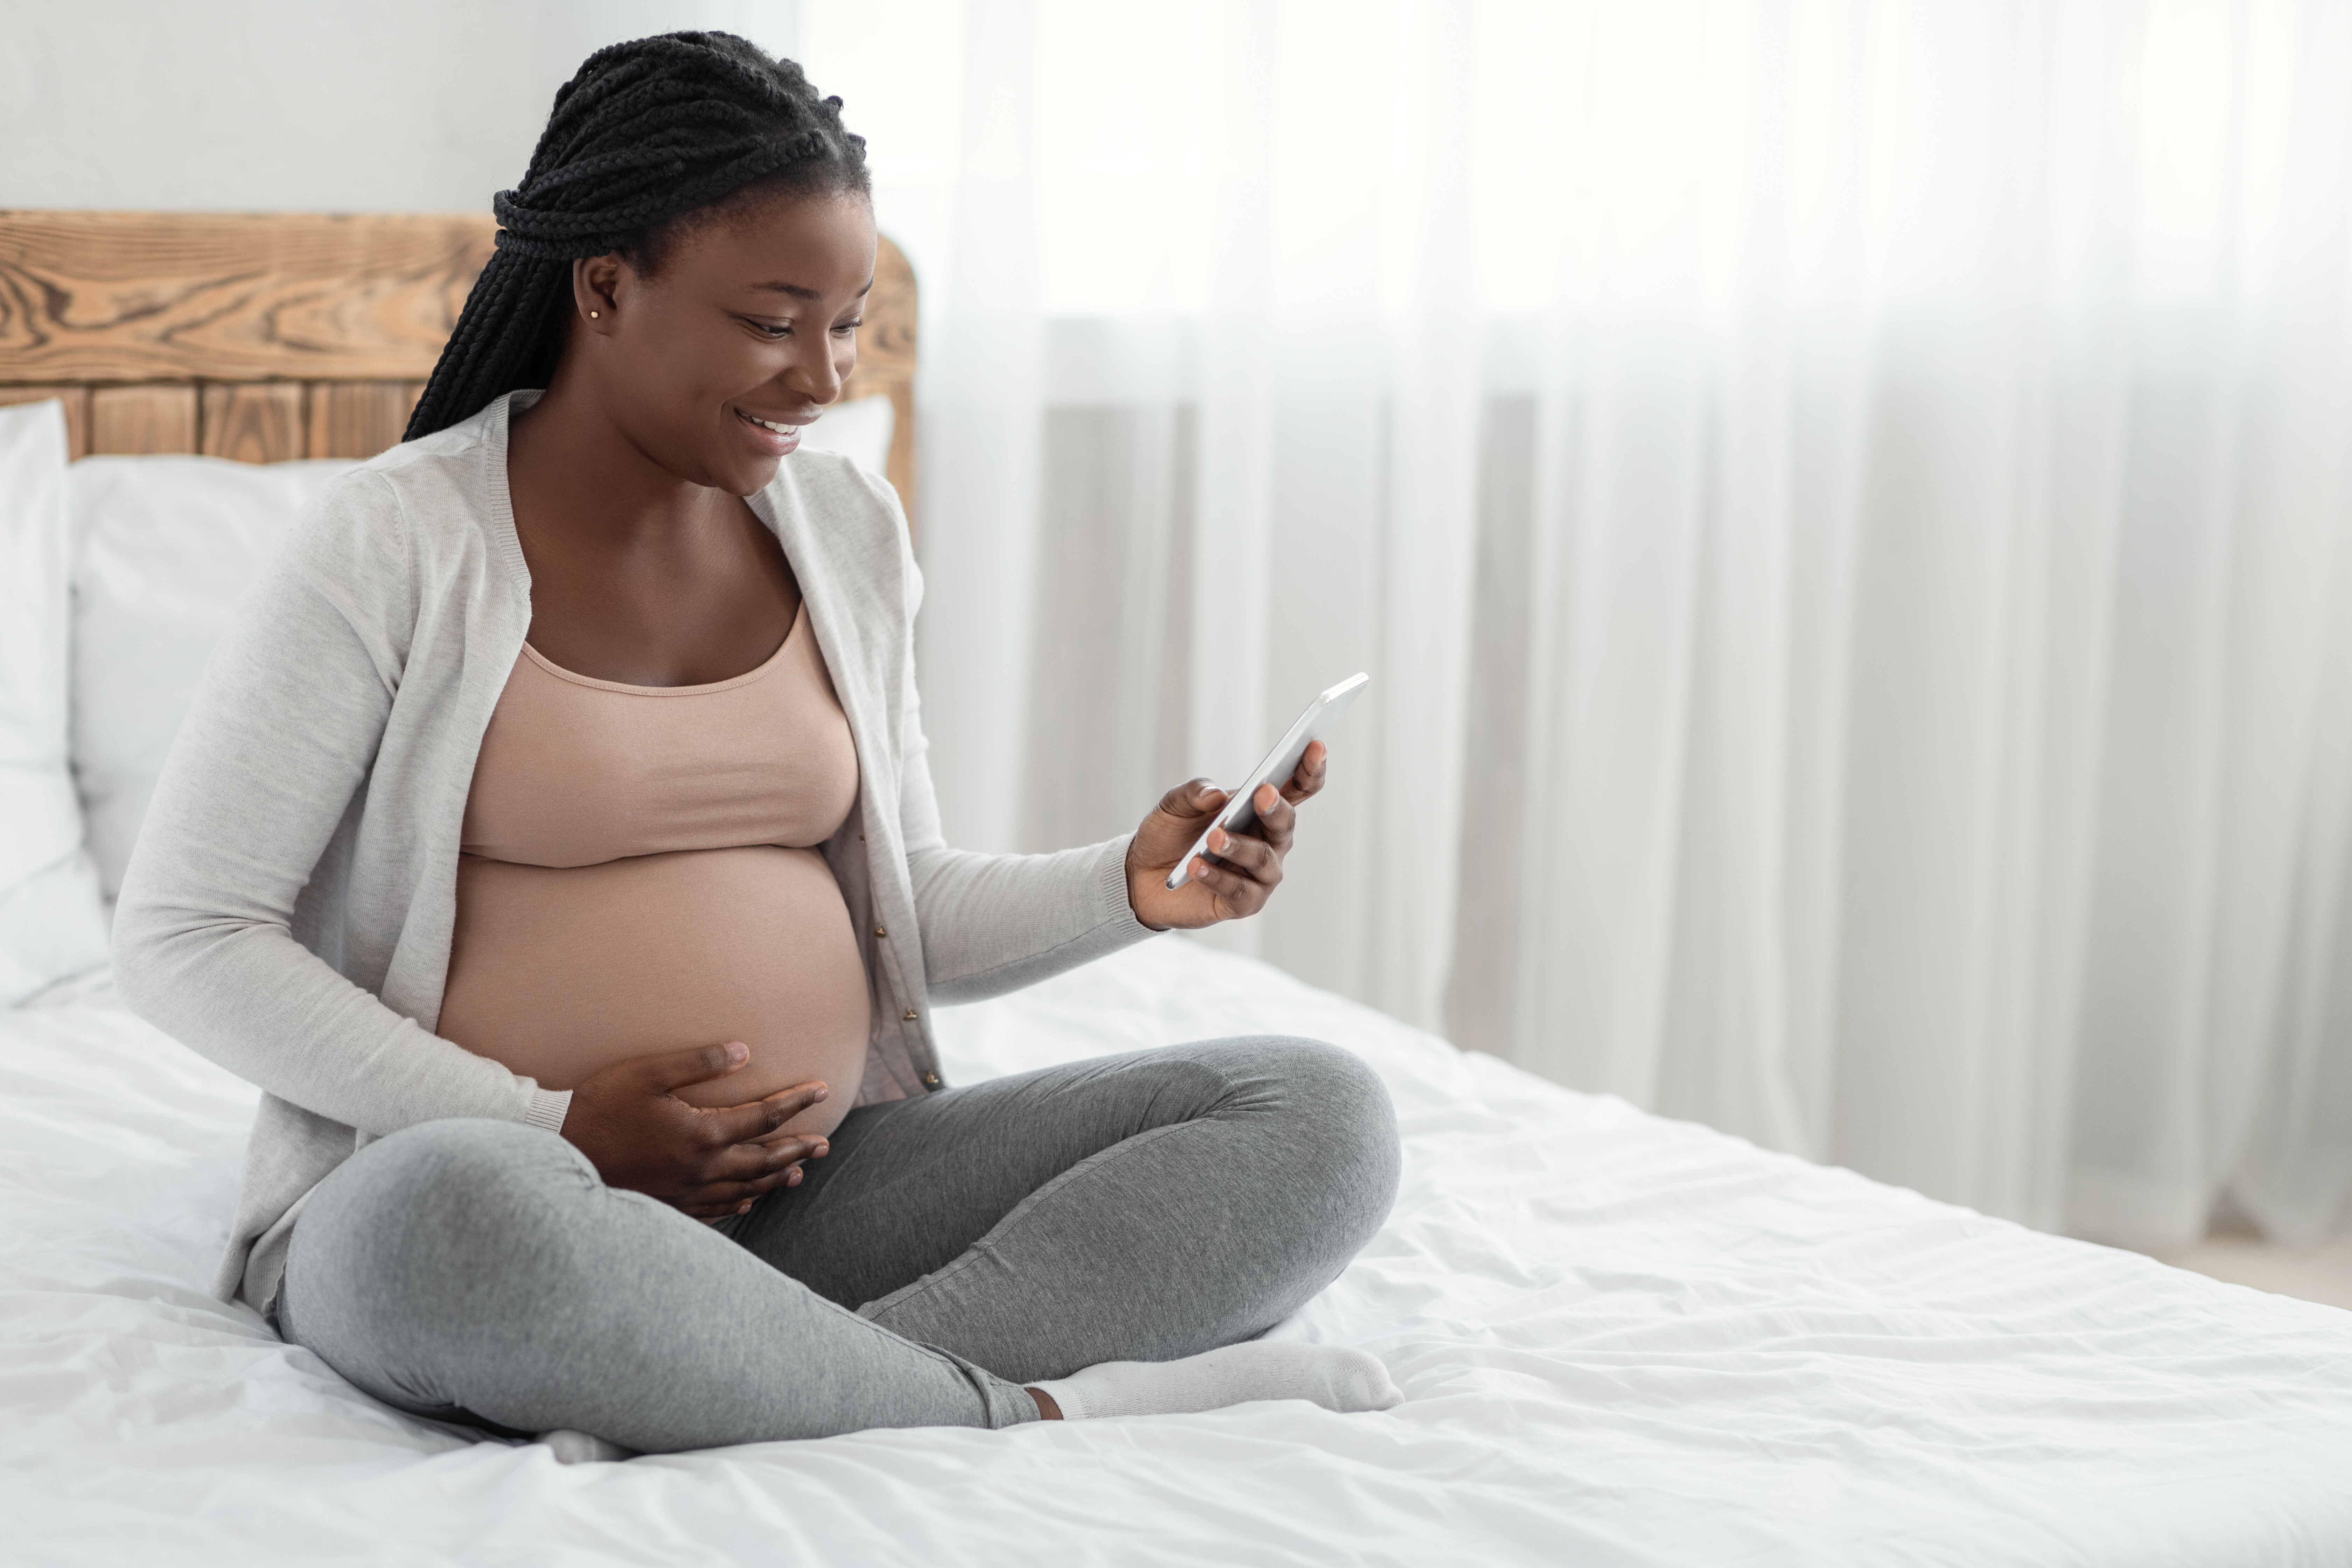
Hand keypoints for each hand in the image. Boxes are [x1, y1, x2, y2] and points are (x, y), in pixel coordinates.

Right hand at [560, 1041, 830, 1218]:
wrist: (558, 1150)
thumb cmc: (602, 1105)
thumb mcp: (649, 1073)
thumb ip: (699, 1063)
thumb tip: (744, 1051)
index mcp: (702, 1133)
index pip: (764, 1116)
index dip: (797, 1103)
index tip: (824, 1091)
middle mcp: (701, 1168)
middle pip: (763, 1160)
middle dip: (797, 1150)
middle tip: (824, 1145)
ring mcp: (685, 1192)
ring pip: (744, 1189)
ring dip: (775, 1180)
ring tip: (799, 1173)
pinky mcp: (668, 1205)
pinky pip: (714, 1209)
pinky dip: (738, 1205)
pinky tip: (748, 1202)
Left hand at [1125, 739, 1328, 929]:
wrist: (1142, 876)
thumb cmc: (1170, 835)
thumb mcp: (1173, 805)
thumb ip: (1193, 793)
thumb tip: (1215, 794)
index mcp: (1260, 810)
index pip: (1296, 788)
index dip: (1310, 768)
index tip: (1315, 745)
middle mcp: (1269, 842)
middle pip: (1285, 823)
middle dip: (1275, 808)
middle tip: (1262, 793)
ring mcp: (1260, 875)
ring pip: (1263, 859)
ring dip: (1239, 846)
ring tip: (1213, 837)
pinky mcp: (1244, 904)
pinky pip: (1239, 891)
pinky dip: (1218, 877)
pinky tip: (1197, 866)